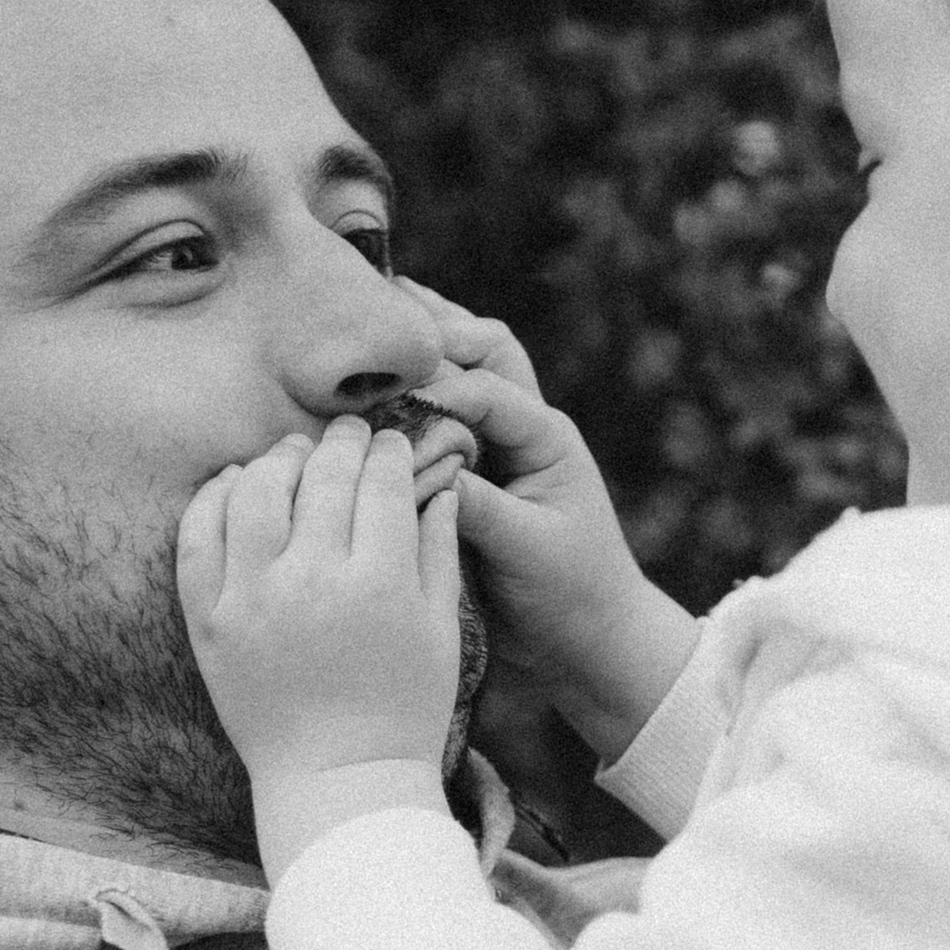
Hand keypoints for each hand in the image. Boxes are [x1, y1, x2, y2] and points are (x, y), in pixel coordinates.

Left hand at [178, 418, 460, 869]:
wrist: (338, 782)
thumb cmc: (404, 708)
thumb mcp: (440, 628)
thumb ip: (438, 550)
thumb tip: (438, 484)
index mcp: (378, 583)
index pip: (381, 483)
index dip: (390, 450)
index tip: (393, 440)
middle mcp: (311, 583)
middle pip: (322, 478)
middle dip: (341, 442)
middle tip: (349, 431)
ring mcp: (252, 600)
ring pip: (256, 493)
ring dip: (278, 460)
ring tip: (294, 452)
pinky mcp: (209, 622)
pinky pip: (197, 539)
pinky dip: (215, 499)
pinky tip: (237, 482)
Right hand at [398, 280, 699, 760]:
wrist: (588, 643)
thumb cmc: (571, 595)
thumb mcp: (527, 550)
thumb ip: (478, 507)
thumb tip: (420, 471)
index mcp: (545, 436)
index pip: (488, 388)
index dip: (439, 385)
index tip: (389, 395)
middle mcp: (523, 429)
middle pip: (482, 350)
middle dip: (436, 327)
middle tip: (374, 307)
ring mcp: (498, 447)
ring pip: (462, 374)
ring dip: (422, 351)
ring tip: (363, 322)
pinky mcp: (472, 473)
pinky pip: (438, 419)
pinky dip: (408, 396)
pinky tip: (362, 389)